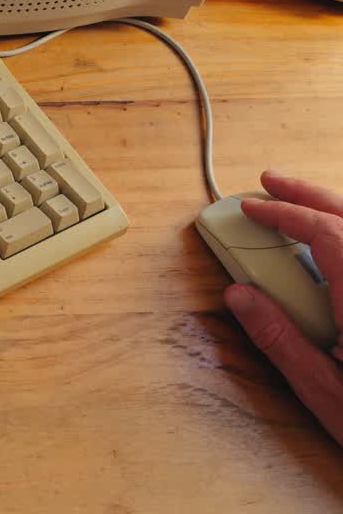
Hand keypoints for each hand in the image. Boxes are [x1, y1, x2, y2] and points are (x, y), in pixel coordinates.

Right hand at [225, 170, 342, 444]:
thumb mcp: (324, 390)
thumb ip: (279, 337)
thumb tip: (240, 296)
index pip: (326, 233)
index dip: (285, 213)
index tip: (253, 207)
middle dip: (310, 196)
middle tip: (271, 184)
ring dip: (334, 217)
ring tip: (301, 210)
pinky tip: (334, 253)